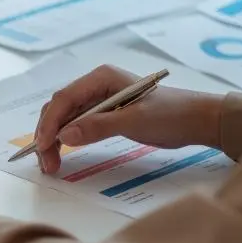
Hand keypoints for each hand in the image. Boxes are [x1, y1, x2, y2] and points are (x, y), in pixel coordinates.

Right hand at [34, 64, 224, 174]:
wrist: (198, 120)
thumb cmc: (171, 115)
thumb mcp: (134, 121)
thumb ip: (98, 126)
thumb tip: (64, 135)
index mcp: (101, 78)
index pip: (64, 99)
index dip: (50, 122)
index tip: (43, 145)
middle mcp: (95, 85)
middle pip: (59, 109)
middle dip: (48, 134)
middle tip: (46, 162)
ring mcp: (97, 99)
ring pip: (64, 119)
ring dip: (54, 140)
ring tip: (51, 164)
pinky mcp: (102, 114)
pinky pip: (76, 125)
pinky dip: (66, 140)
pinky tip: (62, 154)